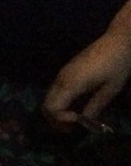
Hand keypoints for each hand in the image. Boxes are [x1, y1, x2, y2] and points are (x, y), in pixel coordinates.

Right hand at [42, 5, 130, 126]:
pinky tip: (74, 106)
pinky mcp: (66, 72)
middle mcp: (61, 79)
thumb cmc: (118, 63)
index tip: (77, 122)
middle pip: (45, 106)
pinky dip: (59, 103)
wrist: (120, 39)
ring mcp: (62, 74)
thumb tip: (86, 122)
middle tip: (71, 127)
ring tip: (73, 119)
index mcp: (71, 83)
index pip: (53, 108)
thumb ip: (95, 107)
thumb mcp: (111, 89)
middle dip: (55, 120)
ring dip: (56, 112)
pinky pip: (55, 92)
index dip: (60, 120)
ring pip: (48, 99)